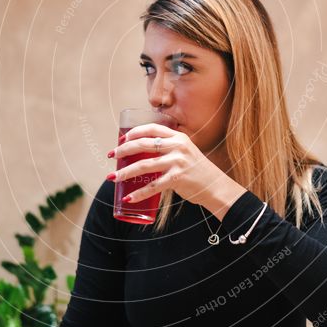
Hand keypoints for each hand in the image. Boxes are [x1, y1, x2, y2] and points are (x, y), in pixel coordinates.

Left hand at [107, 122, 234, 207]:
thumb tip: (142, 153)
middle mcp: (177, 146)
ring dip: (125, 173)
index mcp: (178, 137)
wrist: (215, 186)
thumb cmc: (196, 170)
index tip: (121, 139)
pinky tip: (128, 198)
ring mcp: (178, 162)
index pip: (152, 128)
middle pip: (143, 144)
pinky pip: (152, 186)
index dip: (134, 132)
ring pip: (144, 165)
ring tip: (112, 178)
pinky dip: (138, 193)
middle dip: (123, 150)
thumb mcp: (185, 152)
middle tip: (111, 156)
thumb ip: (168, 149)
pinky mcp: (177, 179)